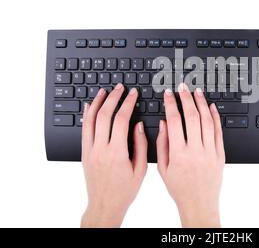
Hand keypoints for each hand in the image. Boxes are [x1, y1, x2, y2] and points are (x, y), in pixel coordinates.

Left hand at [81, 83, 147, 227]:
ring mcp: (90, 151)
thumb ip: (140, 145)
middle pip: (104, 115)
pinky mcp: (84, 153)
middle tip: (120, 88)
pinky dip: (87, 115)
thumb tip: (139, 125)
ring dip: (97, 103)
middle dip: (113, 98)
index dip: (128, 103)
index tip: (133, 94)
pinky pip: (84, 130)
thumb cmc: (124, 190)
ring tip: (104, 91)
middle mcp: (100, 149)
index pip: (121, 120)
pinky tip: (90, 106)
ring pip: (91, 120)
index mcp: (116, 153)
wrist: (105, 205)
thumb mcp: (140, 169)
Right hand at [156, 83, 224, 227]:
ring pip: (207, 121)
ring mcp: (210, 152)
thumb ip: (162, 144)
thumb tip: (164, 123)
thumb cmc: (179, 188)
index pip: (175, 121)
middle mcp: (195, 151)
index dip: (171, 104)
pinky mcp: (220, 154)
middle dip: (186, 98)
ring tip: (197, 92)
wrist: (199, 203)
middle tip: (183, 87)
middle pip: (192, 117)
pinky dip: (216, 117)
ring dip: (202, 103)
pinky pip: (219, 132)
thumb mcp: (162, 168)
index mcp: (179, 154)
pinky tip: (211, 107)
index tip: (168, 94)